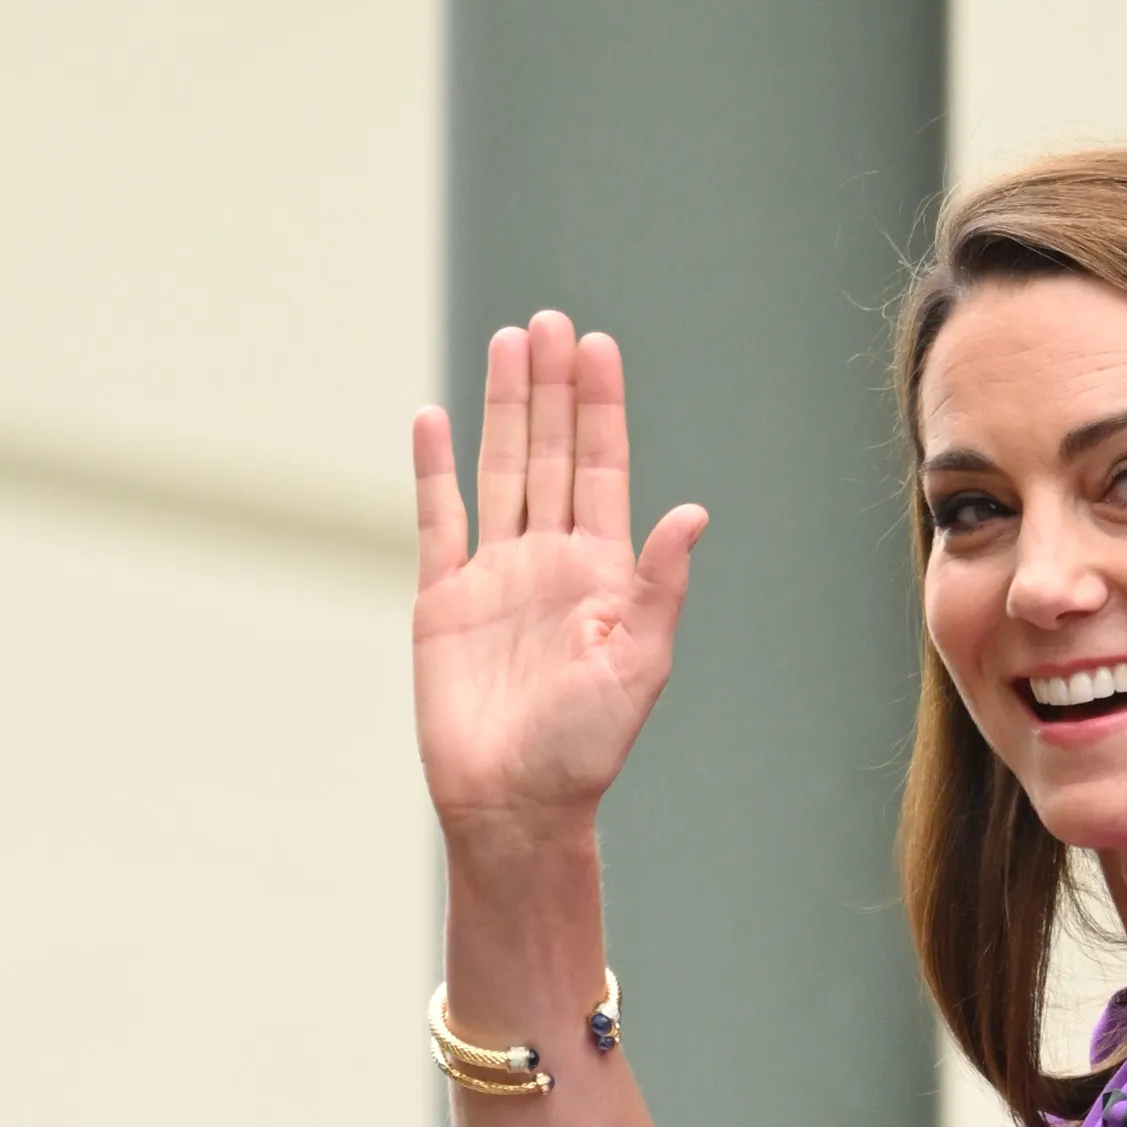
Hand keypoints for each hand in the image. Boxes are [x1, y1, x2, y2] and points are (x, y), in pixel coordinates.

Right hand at [411, 310, 704, 836]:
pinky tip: (434, 418)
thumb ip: (660, 586)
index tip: (598, 347)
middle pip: (549, 454)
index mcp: (601, 574)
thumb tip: (692, 514)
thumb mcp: (639, 666)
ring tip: (509, 343)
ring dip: (503, 408)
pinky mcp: (442, 599)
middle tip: (552, 322)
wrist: (514, 805)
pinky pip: (437, 518)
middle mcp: (549, 563)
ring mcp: (494, 575)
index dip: (600, 409)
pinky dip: (434, 469)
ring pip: (499, 471)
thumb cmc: (585, 750)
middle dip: (552, 388)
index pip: (601, 470)